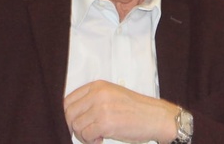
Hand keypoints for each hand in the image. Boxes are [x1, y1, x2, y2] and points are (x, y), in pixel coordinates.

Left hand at [63, 80, 177, 143]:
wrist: (155, 117)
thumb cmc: (135, 109)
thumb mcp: (112, 95)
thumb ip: (93, 99)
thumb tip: (72, 115)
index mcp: (98, 86)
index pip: (68, 100)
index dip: (69, 115)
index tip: (76, 123)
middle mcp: (97, 94)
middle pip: (69, 114)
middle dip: (74, 127)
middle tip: (86, 133)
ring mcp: (101, 108)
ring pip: (76, 126)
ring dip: (84, 136)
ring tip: (97, 136)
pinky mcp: (106, 123)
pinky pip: (86, 135)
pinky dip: (91, 141)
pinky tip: (101, 139)